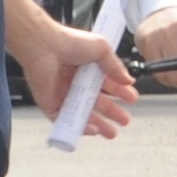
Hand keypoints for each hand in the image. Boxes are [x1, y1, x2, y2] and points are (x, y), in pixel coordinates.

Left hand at [16, 10, 138, 138]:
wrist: (44, 46)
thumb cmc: (69, 42)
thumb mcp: (101, 49)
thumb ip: (115, 66)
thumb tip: (129, 80)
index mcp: (86, 68)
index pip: (106, 84)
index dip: (120, 93)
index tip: (132, 100)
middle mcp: (75, 82)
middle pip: (96, 102)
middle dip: (111, 113)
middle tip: (124, 121)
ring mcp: (62, 94)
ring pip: (82, 114)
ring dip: (98, 124)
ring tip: (111, 133)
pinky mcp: (50, 104)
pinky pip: (65, 120)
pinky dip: (79, 126)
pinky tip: (93, 130)